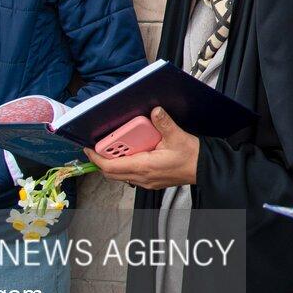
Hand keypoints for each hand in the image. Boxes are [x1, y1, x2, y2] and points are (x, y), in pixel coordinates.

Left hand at [83, 107, 198, 189]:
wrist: (204, 169)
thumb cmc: (191, 157)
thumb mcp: (178, 136)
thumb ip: (164, 123)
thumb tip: (154, 111)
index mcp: (144, 166)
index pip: (111, 166)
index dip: (96, 158)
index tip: (88, 148)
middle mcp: (142, 177)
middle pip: (112, 173)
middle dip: (102, 160)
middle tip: (101, 145)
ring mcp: (146, 181)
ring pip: (120, 175)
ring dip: (114, 163)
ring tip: (117, 147)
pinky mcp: (151, 181)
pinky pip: (131, 175)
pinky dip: (125, 164)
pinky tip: (133, 152)